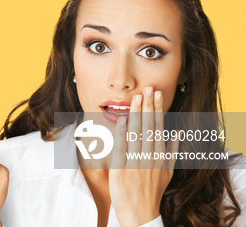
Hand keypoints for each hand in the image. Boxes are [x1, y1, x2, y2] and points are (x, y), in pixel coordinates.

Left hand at [109, 86, 178, 225]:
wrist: (140, 212)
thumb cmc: (152, 190)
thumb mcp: (168, 171)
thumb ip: (172, 150)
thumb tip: (178, 132)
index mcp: (160, 156)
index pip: (159, 127)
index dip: (157, 109)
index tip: (156, 94)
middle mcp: (150, 157)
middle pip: (149, 127)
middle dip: (148, 106)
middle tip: (147, 89)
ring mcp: (136, 163)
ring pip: (136, 134)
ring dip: (136, 114)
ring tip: (136, 98)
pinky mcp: (122, 169)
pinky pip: (122, 147)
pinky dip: (122, 133)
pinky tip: (122, 120)